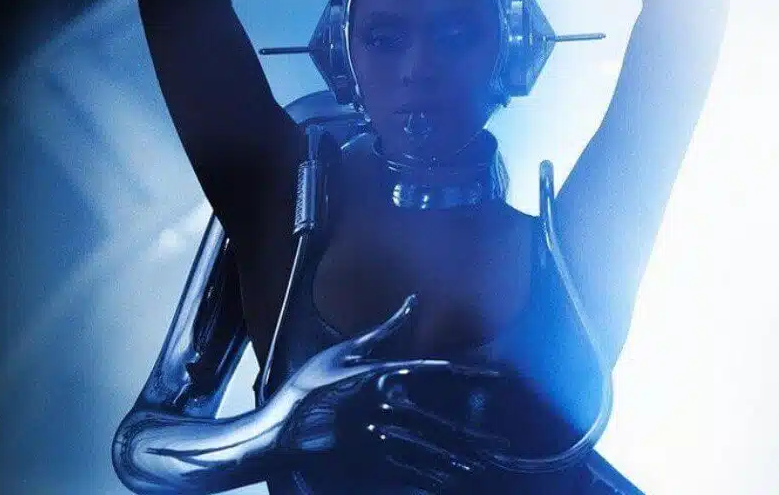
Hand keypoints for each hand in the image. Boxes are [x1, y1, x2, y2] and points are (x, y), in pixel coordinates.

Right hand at [274, 295, 509, 489]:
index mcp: (380, 375)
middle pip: (438, 423)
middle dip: (472, 438)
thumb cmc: (308, 387)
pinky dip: (428, 477)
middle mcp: (383, 407)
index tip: (496, 379)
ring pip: (427, 451)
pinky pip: (405, 472)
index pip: (435, 372)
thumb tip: (411, 302)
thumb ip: (382, 332)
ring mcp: (376, 438)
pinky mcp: (366, 462)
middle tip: (501, 448)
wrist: (277, 431)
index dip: (468, 375)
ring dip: (456, 461)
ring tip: (481, 467)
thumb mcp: (341, 353)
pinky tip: (446, 481)